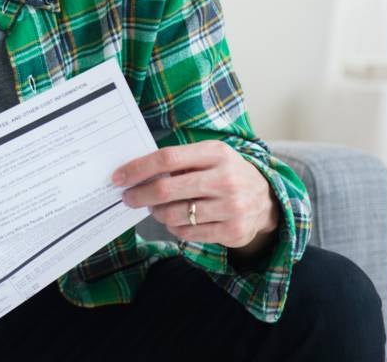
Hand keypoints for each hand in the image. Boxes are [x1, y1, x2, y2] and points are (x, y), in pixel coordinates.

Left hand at [112, 141, 278, 253]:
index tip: (119, 177)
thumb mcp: (210, 157)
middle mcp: (225, 179)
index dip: (138, 168)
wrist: (267, 200)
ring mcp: (231, 207)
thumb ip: (179, 161)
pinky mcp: (232, 231)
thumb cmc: (227, 173)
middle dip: (139, 195)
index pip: (167, 158)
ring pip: (174, 215)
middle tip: (128, 198)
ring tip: (156, 209)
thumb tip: (137, 172)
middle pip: (166, 189)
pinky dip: (174, 228)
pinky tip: (176, 220)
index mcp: (216, 153)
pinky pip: (187, 233)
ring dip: (157, 213)